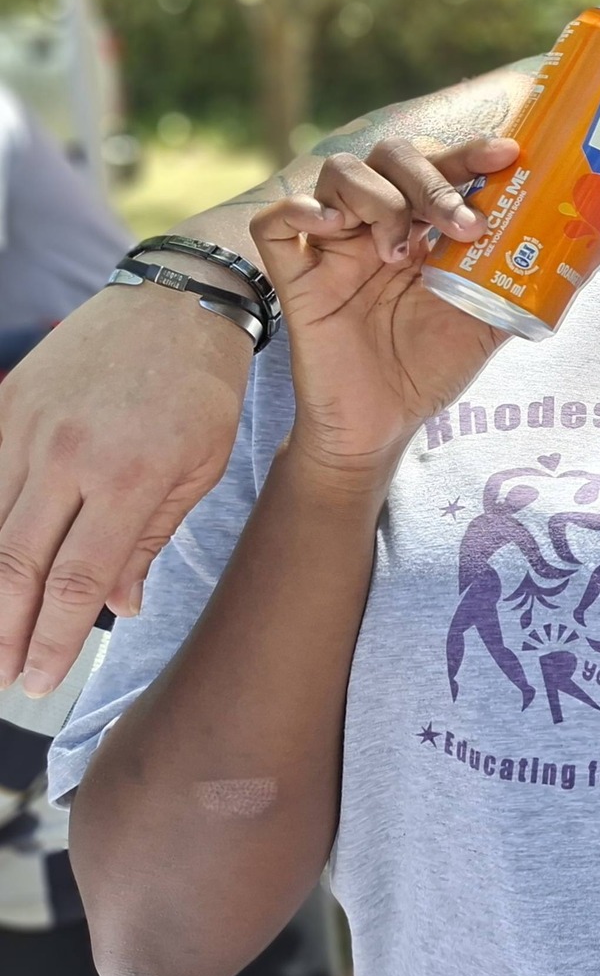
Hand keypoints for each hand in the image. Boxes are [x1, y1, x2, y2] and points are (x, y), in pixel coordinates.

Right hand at [0, 287, 252, 694]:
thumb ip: (152, 538)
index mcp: (131, 474)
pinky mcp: (6, 405)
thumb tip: (119, 606)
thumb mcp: (204, 464)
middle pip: (17, 566)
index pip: (77, 579)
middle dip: (5, 633)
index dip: (53, 638)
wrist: (179, 295)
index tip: (40, 680)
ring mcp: (28, 427)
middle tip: (7, 677)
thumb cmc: (204, 386)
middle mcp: (69, 454)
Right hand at [250, 138, 520, 480]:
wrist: (382, 427)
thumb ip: (536, 282)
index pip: (444, 165)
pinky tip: (330, 229)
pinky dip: (300, 210)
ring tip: (398, 250)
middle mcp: (380, 223)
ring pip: (339, 172)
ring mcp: (335, 245)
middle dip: (432, 178)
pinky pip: (276, 221)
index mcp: (426, 225)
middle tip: (462, 225)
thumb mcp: (491, 324)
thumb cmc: (431, 368)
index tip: (508, 154)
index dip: (471, 151)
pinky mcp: (295, 276)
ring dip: (377, 197)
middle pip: (392, 155)